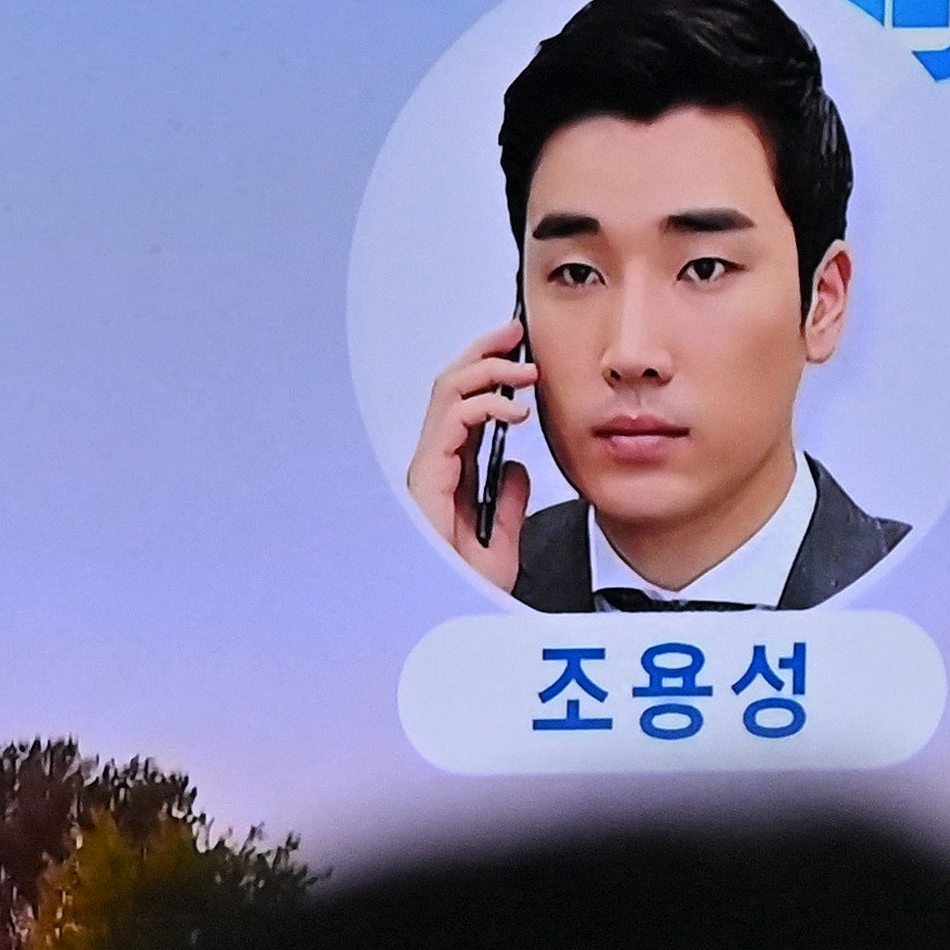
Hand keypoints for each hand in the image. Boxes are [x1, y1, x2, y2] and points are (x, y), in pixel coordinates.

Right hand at [410, 324, 534, 596]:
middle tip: (517, 332)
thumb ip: (507, 500)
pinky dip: (482, 405)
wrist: (455, 616)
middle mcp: (433, 466)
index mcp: (449, 474)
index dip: (489, 373)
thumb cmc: (467, 587)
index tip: (520, 352)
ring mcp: (427, 470)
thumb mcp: (504, 539)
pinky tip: (513, 410)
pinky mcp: (426, 478)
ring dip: (486, 371)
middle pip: (449, 388)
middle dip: (483, 352)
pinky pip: (450, 422)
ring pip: (446, 394)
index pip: (463, 405)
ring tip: (524, 370)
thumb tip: (517, 468)